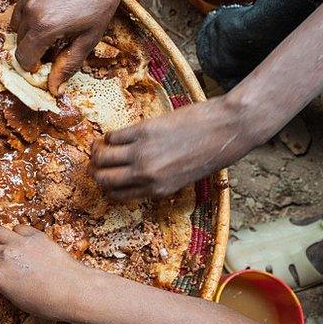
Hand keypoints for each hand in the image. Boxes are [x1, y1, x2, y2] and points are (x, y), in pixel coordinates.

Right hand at [0, 225, 93, 321]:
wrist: (75, 290)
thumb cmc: (49, 303)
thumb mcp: (18, 301)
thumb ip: (3, 286)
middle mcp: (4, 256)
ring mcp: (19, 243)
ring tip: (2, 245)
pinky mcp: (35, 235)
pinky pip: (18, 228)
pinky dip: (17, 234)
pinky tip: (22, 242)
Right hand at [11, 0, 128, 94]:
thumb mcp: (90, 37)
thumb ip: (69, 64)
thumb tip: (55, 88)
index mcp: (45, 27)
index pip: (23, 58)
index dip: (34, 64)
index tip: (47, 60)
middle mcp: (31, 11)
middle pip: (18, 42)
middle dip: (32, 48)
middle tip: (54, 43)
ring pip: (16, 24)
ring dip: (29, 30)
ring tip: (52, 24)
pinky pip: (21, 5)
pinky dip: (30, 11)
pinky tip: (51, 6)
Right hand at [90, 95, 262, 198]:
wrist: (226, 129)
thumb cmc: (212, 154)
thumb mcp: (185, 178)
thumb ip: (160, 180)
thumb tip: (137, 175)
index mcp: (158, 190)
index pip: (117, 195)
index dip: (107, 187)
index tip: (107, 177)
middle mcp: (146, 175)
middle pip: (103, 178)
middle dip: (96, 170)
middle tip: (97, 162)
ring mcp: (142, 153)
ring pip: (101, 156)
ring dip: (96, 152)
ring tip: (100, 147)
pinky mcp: (143, 131)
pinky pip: (113, 136)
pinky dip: (110, 136)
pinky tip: (116, 135)